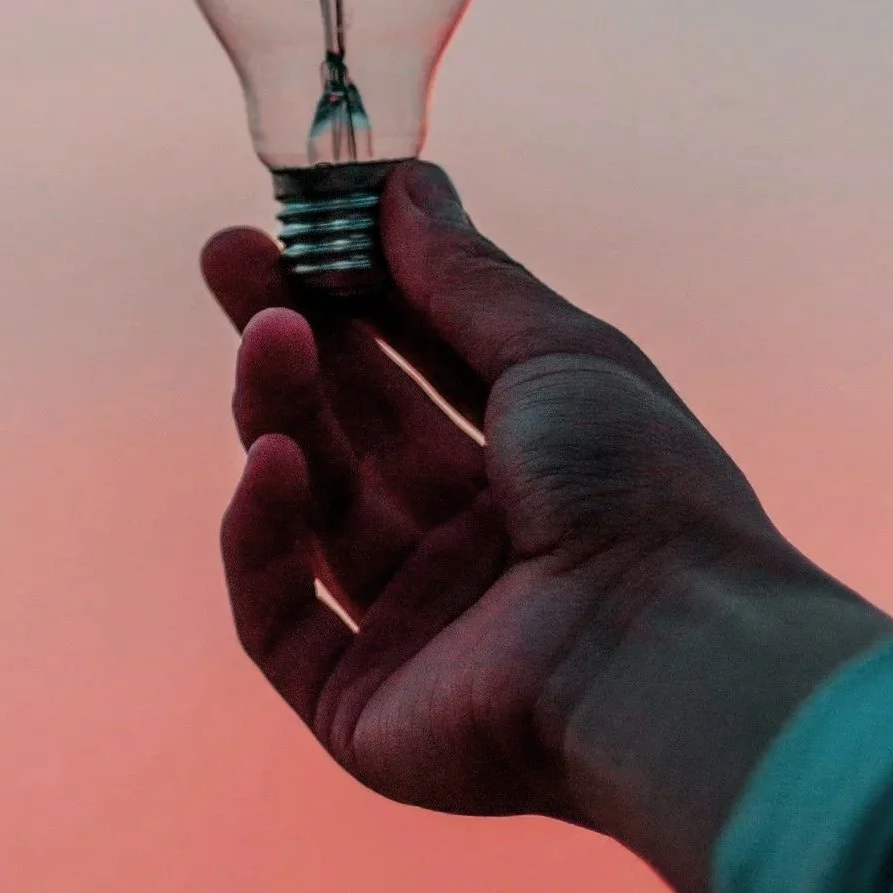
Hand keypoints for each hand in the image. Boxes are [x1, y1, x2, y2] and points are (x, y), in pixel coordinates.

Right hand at [203, 163, 892, 892]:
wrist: (663, 652)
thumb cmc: (640, 492)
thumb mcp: (558, 353)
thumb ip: (465, 277)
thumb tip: (405, 184)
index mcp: (535, 473)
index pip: (419, 369)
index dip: (354, 296)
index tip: (294, 224)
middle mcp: (474, 551)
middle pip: (352, 431)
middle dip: (290, 339)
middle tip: (229, 257)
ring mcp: (417, 631)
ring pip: (313, 509)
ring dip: (280, 413)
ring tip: (268, 334)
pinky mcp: (362, 708)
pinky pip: (279, 617)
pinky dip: (263, 537)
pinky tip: (272, 460)